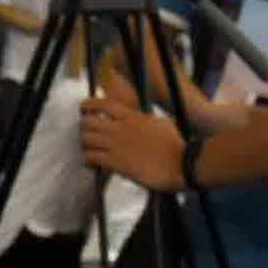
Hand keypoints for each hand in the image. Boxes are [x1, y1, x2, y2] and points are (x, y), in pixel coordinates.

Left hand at [76, 84, 190, 189]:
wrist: (183, 163)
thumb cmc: (176, 145)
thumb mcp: (161, 123)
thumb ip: (147, 120)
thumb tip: (145, 119)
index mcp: (132, 116)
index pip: (102, 104)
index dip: (89, 106)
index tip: (84, 109)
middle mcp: (121, 128)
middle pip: (88, 122)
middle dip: (83, 128)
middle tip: (85, 135)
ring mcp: (117, 145)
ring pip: (86, 139)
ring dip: (84, 145)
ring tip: (87, 150)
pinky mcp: (117, 163)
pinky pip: (91, 158)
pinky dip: (87, 160)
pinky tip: (90, 164)